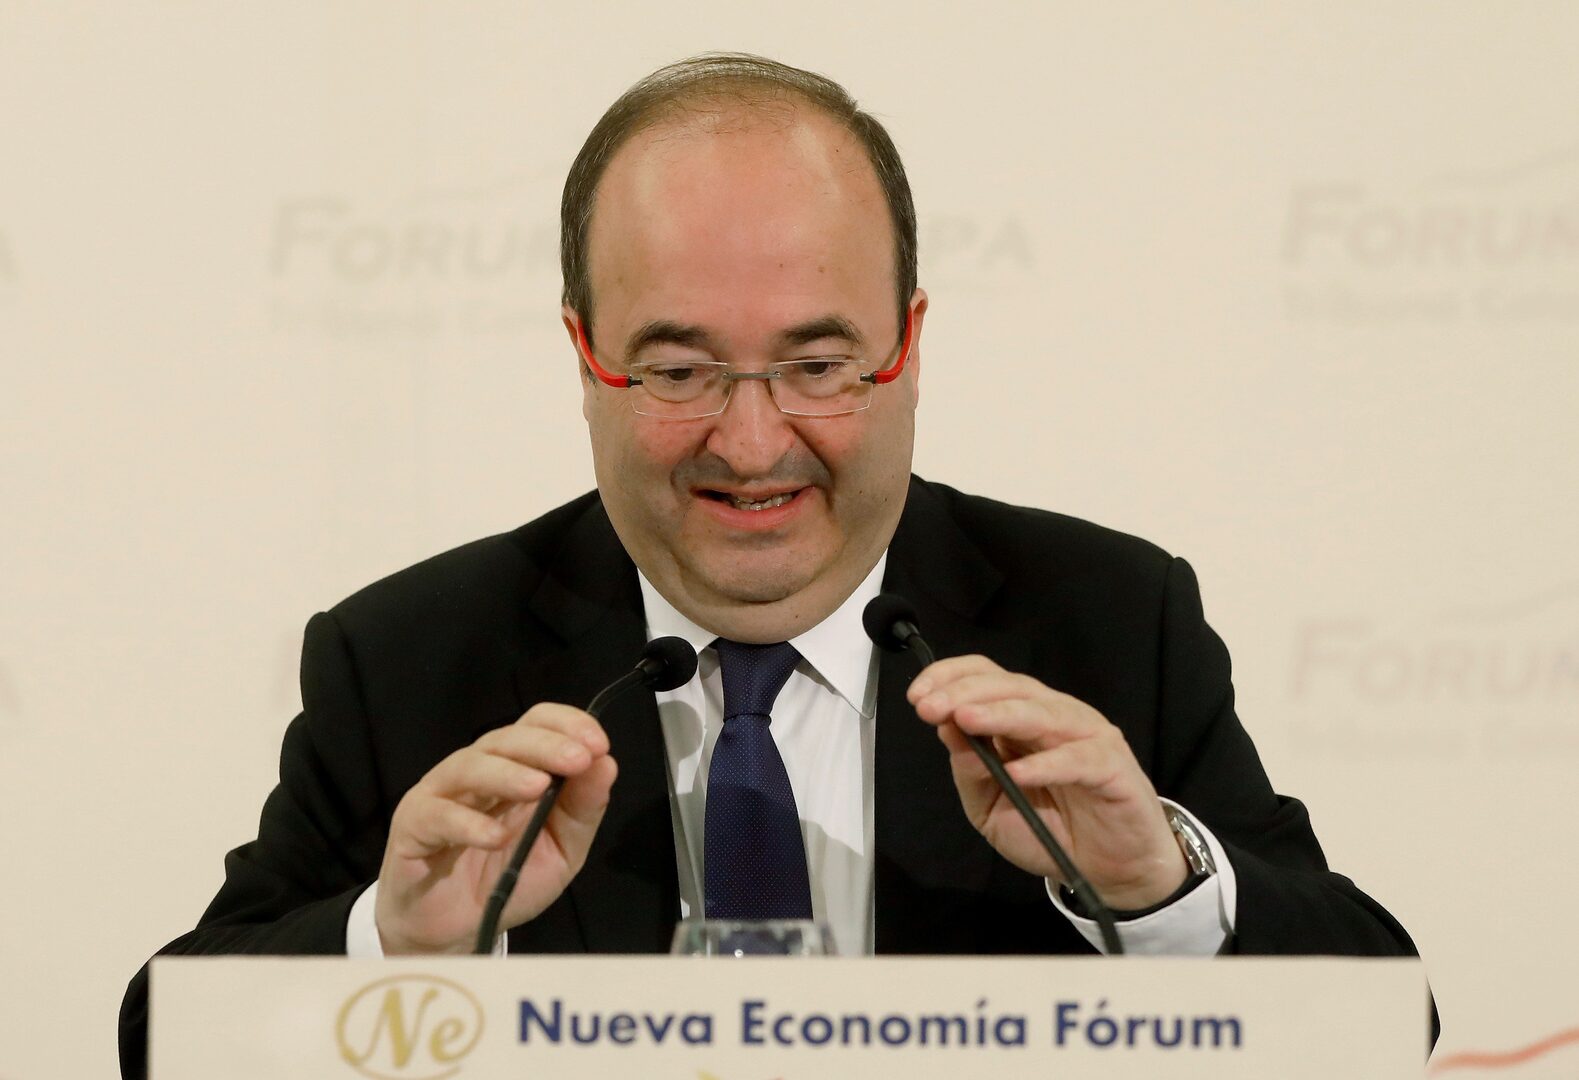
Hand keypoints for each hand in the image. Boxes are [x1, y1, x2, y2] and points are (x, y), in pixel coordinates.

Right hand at [374, 704, 616, 954]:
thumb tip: (607, 765)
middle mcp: (475, 771)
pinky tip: (495, 838)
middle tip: (578, 759)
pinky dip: (468, 824)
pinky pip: (436, 816)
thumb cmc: (507, 878)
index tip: (597, 744)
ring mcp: (440, 795)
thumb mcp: (562, 848)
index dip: (566, 725)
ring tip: (538, 788)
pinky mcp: (413, 828)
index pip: (535, 724)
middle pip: (505, 739)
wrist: (456, 932)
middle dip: (545, 745)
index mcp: (513, 767)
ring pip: (468, 767)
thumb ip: (583, 809)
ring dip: (506, 774)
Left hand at [908, 655, 1186, 910]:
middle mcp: (1055, 717)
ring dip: (1001, 714)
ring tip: (966, 719)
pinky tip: (1017, 772)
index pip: (988, 678)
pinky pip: (1079, 759)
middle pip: (1011, 687)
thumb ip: (970, 772)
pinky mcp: (1112, 768)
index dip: (951, 678)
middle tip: (931, 707)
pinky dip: (1047, 763)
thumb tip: (946, 732)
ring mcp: (1088, 737)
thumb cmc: (1051, 830)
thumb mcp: (992, 807)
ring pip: (1043, 713)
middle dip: (965, 693)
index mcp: (1023, 719)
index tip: (918, 697)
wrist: (1110, 868)